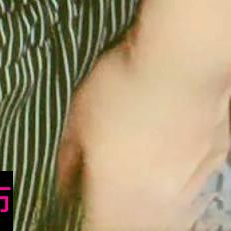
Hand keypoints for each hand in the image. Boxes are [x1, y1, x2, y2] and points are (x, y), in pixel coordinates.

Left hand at [57, 33, 230, 229]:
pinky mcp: (213, 171)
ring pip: (166, 219)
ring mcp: (190, 195)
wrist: (182, 64)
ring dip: (147, 205)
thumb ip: (70, 157)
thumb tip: (65, 182)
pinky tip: (166, 156)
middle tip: (106, 184)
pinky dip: (174, 185)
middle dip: (116, 214)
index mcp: (117, 205)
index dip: (83, 217)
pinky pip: (189, 194)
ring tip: (136, 172)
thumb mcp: (79, 117)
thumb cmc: (121, 89)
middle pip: (133, 229)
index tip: (78, 198)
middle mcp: (157, 213)